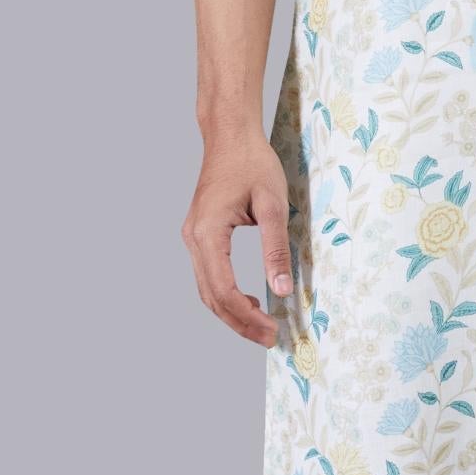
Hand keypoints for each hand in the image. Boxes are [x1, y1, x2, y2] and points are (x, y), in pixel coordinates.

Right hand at [182, 127, 294, 344]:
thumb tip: (282, 291)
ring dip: (231, 312)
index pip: (223, 290)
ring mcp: (193, 237)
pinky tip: (249, 300)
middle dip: (239, 322)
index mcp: (207, 233)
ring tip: (261, 327)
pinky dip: (226, 294)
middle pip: (211, 296)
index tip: (272, 332)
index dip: (246, 317)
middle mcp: (193, 239)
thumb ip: (276, 249)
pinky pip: (208, 275)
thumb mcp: (272, 204)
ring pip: (206, 289)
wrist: (230, 135)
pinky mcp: (199, 234)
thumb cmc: (252, 163)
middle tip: (269, 339)